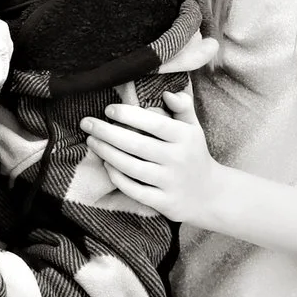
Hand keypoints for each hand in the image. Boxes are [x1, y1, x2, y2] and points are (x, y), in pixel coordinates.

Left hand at [81, 88, 223, 225]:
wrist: (210, 194)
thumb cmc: (193, 154)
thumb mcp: (193, 128)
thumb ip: (182, 107)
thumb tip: (168, 93)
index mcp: (185, 137)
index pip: (155, 123)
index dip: (129, 115)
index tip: (108, 109)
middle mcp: (178, 159)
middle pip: (137, 145)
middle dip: (107, 133)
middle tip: (86, 123)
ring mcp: (171, 182)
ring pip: (132, 167)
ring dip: (107, 153)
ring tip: (91, 141)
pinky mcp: (164, 202)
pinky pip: (135, 190)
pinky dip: (118, 178)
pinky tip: (106, 164)